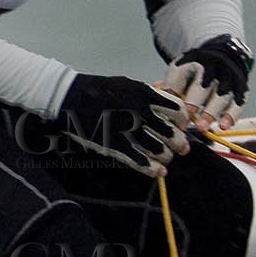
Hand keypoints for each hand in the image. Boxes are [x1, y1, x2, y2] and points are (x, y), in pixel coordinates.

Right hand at [54, 74, 189, 176]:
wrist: (72, 97)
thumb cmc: (100, 90)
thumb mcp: (129, 85)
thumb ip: (150, 95)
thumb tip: (170, 107)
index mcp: (145, 94)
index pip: (177, 111)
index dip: (183, 121)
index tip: (182, 126)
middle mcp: (139, 113)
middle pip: (171, 133)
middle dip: (179, 143)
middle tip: (181, 148)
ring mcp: (128, 130)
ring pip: (160, 150)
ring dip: (166, 156)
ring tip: (166, 158)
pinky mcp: (115, 145)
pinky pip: (141, 161)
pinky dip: (153, 169)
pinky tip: (158, 171)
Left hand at [163, 34, 253, 130]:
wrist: (224, 55)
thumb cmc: (197, 68)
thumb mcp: (181, 68)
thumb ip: (170, 83)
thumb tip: (155, 91)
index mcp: (194, 60)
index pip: (181, 77)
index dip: (174, 94)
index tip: (170, 112)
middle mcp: (213, 67)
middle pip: (203, 86)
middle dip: (193, 104)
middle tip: (185, 121)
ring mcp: (229, 77)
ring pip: (221, 96)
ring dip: (211, 113)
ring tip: (202, 128)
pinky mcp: (241, 88)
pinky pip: (238, 103)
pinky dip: (231, 116)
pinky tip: (224, 126)